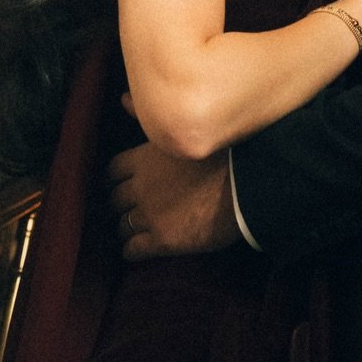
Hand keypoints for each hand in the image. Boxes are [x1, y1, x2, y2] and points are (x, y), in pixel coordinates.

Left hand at [108, 143, 239, 258]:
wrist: (248, 186)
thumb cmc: (227, 156)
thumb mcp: (187, 138)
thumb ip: (160, 135)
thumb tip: (131, 109)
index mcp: (145, 158)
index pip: (113, 170)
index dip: (118, 179)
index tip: (124, 183)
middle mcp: (141, 186)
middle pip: (115, 199)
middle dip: (122, 205)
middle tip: (132, 209)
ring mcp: (150, 214)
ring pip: (122, 226)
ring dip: (127, 229)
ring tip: (135, 232)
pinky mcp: (162, 240)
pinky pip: (133, 249)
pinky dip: (131, 251)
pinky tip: (136, 252)